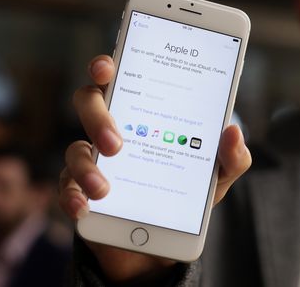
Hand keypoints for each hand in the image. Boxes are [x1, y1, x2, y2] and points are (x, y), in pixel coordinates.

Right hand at [58, 55, 251, 281]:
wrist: (169, 233)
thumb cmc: (189, 188)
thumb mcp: (218, 173)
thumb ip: (232, 156)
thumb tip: (232, 132)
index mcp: (144, 109)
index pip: (119, 76)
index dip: (106, 66)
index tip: (106, 68)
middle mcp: (113, 125)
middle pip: (89, 102)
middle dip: (97, 117)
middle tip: (118, 143)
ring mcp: (94, 156)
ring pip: (75, 147)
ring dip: (86, 166)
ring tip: (104, 188)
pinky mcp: (81, 188)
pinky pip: (66, 186)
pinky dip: (72, 196)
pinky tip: (84, 207)